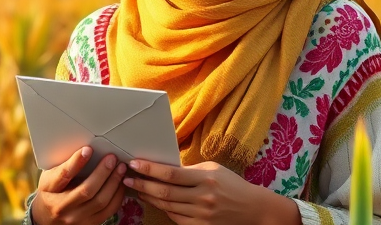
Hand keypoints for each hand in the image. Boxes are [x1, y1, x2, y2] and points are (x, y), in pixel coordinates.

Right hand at [31, 147, 126, 224]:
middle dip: (102, 172)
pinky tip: (120, 183)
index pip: (64, 175)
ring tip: (120, 168)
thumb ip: (64, 165)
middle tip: (112, 158)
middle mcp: (62, 208)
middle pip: (87, 191)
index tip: (88, 149)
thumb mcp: (49, 176)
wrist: (47, 218)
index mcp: (49, 190)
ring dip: (113, 183)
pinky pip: (109, 210)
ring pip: (101, 201)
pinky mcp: (90, 224)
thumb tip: (85, 149)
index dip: (77, 162)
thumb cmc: (51, 192)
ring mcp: (77, 219)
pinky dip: (117, 195)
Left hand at [122, 160, 299, 224]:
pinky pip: (176, 218)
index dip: (150, 169)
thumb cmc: (231, 184)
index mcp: (205, 178)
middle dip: (142, 184)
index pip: (171, 174)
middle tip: (127, 178)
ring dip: (149, 196)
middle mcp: (203, 198)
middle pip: (165, 192)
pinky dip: (163, 208)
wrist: (253, 209)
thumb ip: (189, 170)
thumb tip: (162, 167)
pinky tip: (154, 200)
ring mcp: (202, 215)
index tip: (134, 163)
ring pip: (167, 206)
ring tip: (136, 188)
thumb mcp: (212, 170)